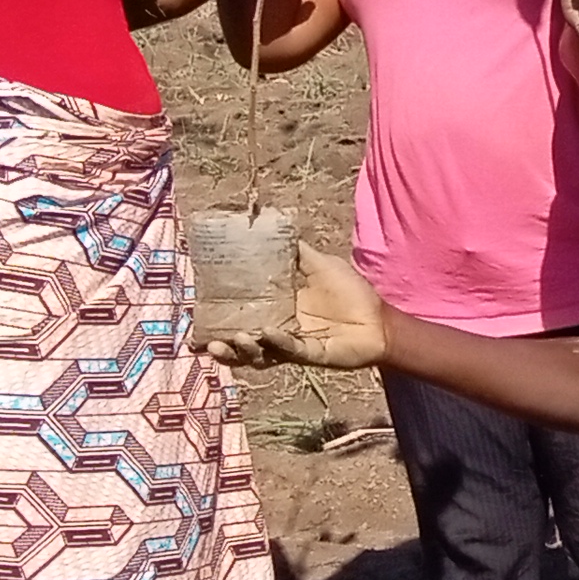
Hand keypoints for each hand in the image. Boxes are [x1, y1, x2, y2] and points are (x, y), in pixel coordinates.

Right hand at [203, 242, 388, 369]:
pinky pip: (288, 351)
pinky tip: (266, 333)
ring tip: (231, 340)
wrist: (379, 320)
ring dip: (243, 349)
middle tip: (203, 340)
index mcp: (275, 308)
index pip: (241, 313)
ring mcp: (291, 344)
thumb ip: (296, 250)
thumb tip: (272, 224)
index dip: (219, 314)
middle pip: (241, 340)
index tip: (199, 306)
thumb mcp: (320, 264)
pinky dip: (277, 342)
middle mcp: (277, 329)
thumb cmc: (351, 292)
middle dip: (221, 342)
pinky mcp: (309, 355)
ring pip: (258, 353)